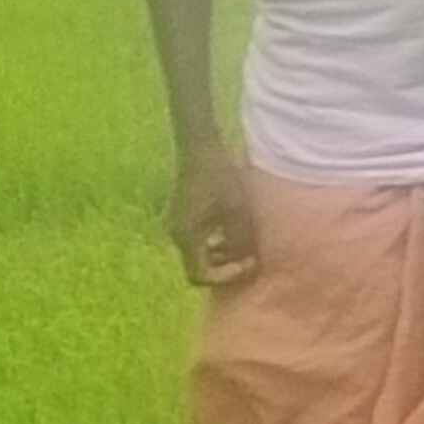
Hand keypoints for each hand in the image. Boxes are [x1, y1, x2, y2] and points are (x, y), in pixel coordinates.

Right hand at [166, 142, 261, 286]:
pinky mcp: (178, 216)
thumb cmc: (220, 176)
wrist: (199, 147)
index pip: (200, 276)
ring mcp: (174, 225)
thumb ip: (240, 241)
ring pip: (196, 254)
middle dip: (224, 267)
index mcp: (186, 237)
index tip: (247, 264)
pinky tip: (230, 231)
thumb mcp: (237, 211)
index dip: (225, 276)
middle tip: (249, 258)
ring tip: (243, 245)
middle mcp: (175, 235)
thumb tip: (246, 261)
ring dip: (219, 255)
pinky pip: (194, 241)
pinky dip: (212, 243)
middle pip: (197, 267)